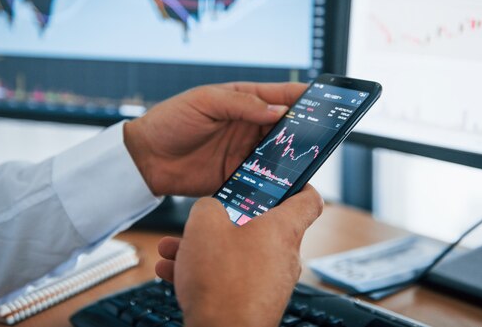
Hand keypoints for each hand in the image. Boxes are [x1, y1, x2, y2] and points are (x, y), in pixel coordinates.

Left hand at [123, 82, 306, 196]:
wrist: (145, 158)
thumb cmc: (170, 121)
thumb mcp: (205, 102)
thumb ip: (242, 104)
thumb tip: (279, 110)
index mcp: (242, 100)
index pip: (280, 96)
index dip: (304, 98)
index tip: (327, 102)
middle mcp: (247, 125)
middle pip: (285, 127)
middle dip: (305, 130)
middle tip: (324, 136)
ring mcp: (243, 151)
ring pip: (277, 153)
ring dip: (292, 156)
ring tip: (308, 160)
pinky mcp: (236, 174)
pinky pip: (261, 177)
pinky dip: (274, 179)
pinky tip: (284, 182)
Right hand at [155, 184, 323, 326]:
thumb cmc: (222, 282)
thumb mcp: (204, 225)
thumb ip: (208, 206)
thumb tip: (209, 210)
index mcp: (282, 229)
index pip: (308, 200)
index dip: (299, 185)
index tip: (288, 179)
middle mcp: (283, 256)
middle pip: (259, 227)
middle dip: (224, 221)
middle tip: (205, 218)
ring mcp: (270, 282)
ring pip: (237, 253)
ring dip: (205, 248)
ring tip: (173, 248)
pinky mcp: (254, 302)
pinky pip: (230, 277)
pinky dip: (206, 272)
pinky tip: (173, 271)